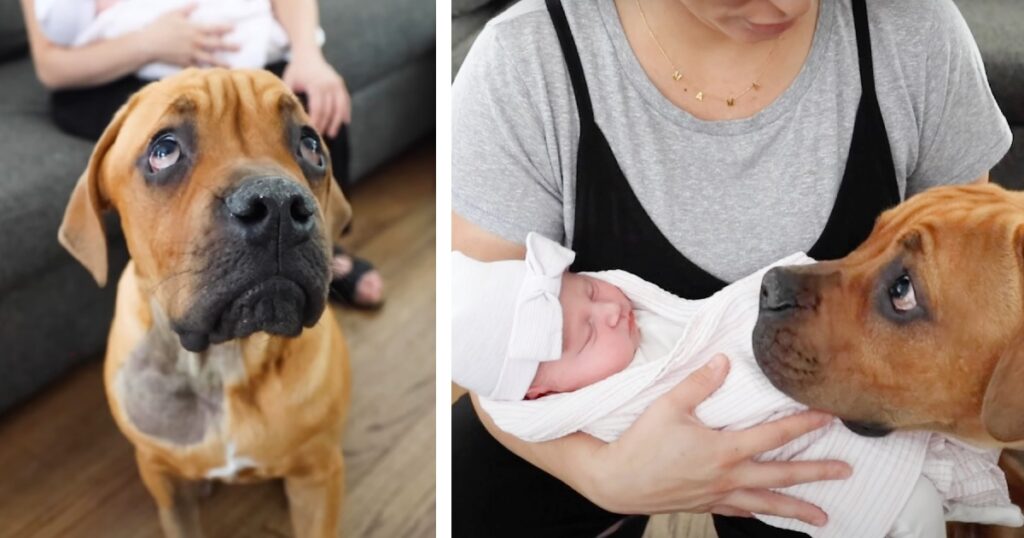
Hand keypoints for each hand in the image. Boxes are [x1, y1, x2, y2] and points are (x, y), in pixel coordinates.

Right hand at [141, 4, 239, 67]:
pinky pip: (198, 67)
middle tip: (241, 47)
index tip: (235, 28)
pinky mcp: (185, 62)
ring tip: (232, 66)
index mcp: (193, 29)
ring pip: (210, 59)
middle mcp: (195, 42)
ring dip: (221, 62)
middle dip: (229, 45)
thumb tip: (197, 2)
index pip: (213, 28)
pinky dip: (206, 71)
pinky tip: (214, 74)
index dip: (225, 28)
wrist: (147, 44)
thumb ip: (187, 8)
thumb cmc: (160, 27)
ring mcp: (191, 54)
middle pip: (216, 44)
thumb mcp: (173, 14)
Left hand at [282, 51, 350, 137]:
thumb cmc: (296, 69)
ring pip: (340, 107)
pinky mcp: (340, 84)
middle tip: (319, 136)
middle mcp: (328, 84)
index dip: (316, 122)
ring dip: (336, 122)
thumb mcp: (289, 81)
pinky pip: (345, 101)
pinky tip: (344, 122)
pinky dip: (345, 112)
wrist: (308, 53)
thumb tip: (285, 115)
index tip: (311, 132)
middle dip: (325, 125)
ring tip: (332, 133)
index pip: (318, 108)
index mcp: (315, 84)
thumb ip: (288, 96)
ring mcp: (336, 83)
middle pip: (329, 110)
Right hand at [586, 354, 851, 525]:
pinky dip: (760, 512)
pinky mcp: (706, 505)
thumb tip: (724, 361)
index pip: (775, 434)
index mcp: (723, 449)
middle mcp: (728, 475)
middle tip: (844, 470)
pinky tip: (767, 513)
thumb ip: (699, 383)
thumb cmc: (641, 444)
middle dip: (816, 473)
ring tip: (822, 517)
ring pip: (767, 502)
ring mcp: (718, 494)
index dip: (804, 424)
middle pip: (782, 474)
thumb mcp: (668, 406)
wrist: (618, 481)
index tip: (828, 416)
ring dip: (797, 509)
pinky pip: (741, 511)